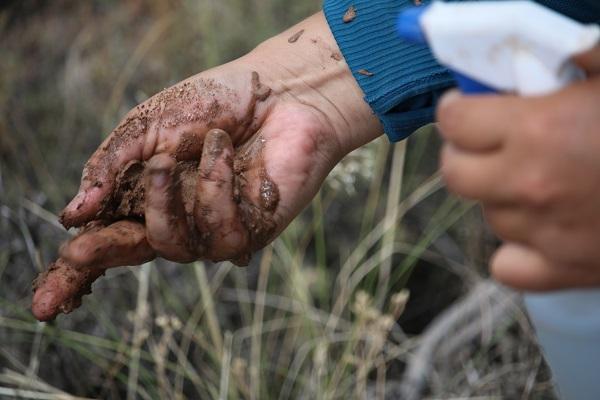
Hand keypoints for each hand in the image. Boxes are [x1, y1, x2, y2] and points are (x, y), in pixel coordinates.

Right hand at [58, 12, 380, 268]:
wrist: (280, 91)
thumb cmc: (216, 102)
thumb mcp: (151, 124)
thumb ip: (113, 164)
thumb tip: (74, 212)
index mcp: (146, 192)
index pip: (106, 239)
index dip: (75, 272)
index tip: (44, 303)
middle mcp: (179, 217)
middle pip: (135, 254)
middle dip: (106, 252)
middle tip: (88, 241)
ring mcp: (214, 228)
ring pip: (177, 246)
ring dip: (174, 196)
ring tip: (205, 141)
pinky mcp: (253, 231)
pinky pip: (225, 233)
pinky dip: (222, 186)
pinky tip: (233, 153)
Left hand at [436, 46, 599, 290]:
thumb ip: (581, 52)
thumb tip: (549, 42)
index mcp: (539, 129)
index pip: (454, 122)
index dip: (458, 110)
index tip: (468, 108)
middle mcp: (529, 185)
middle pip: (455, 173)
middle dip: (465, 153)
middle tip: (487, 144)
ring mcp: (543, 234)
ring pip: (486, 215)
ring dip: (500, 196)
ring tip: (534, 180)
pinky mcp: (564, 271)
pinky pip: (507, 266)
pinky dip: (515, 249)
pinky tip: (538, 229)